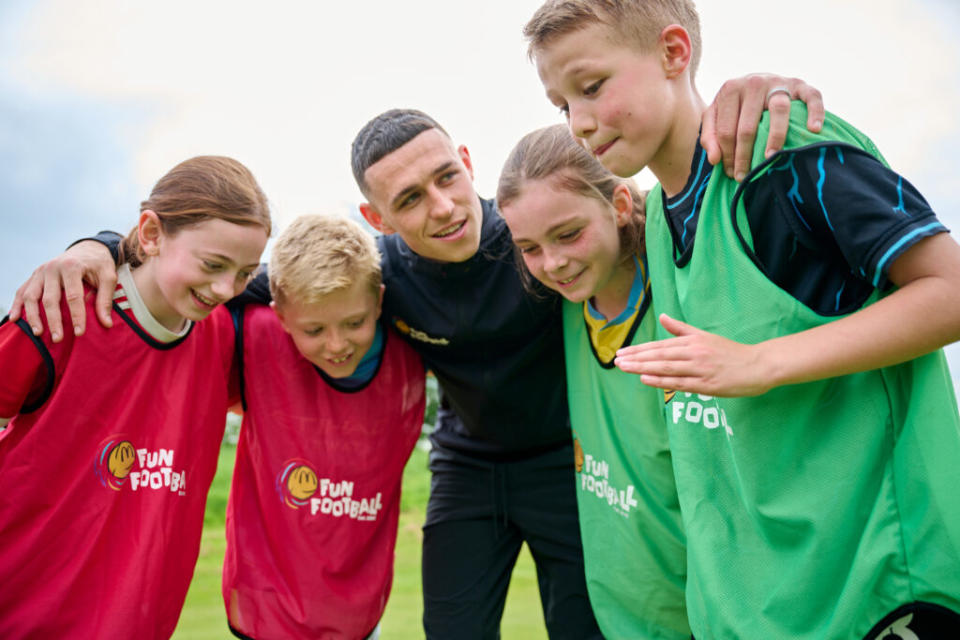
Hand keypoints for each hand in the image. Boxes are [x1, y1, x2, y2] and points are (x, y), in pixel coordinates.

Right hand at [8, 240, 116, 341]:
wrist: (87, 248)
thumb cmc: (99, 264)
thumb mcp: (108, 277)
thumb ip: (105, 299)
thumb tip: (106, 323)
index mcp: (72, 267)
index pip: (73, 296)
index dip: (76, 316)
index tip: (79, 333)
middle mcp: (52, 268)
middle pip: (50, 299)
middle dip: (54, 321)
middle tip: (58, 339)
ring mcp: (40, 271)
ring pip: (31, 296)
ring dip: (33, 316)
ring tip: (38, 333)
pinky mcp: (34, 276)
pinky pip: (22, 291)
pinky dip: (17, 305)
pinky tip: (15, 319)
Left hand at [614, 314, 773, 396]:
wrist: (758, 365)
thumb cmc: (729, 352)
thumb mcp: (704, 336)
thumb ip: (681, 328)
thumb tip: (663, 317)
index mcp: (692, 341)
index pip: (660, 345)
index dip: (639, 349)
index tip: (622, 352)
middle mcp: (694, 353)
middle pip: (659, 355)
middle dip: (636, 358)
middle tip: (616, 360)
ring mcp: (700, 369)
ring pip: (666, 368)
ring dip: (643, 367)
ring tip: (624, 367)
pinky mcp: (707, 385)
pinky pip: (680, 382)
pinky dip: (661, 381)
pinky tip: (645, 379)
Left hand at [701, 74, 823, 181]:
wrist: (757, 81)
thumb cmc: (735, 106)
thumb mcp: (715, 116)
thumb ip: (709, 136)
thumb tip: (714, 160)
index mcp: (730, 89)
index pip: (727, 130)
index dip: (727, 155)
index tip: (731, 174)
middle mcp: (753, 83)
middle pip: (748, 126)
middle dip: (745, 155)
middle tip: (746, 177)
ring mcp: (778, 82)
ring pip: (778, 110)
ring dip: (775, 137)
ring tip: (770, 158)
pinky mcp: (800, 84)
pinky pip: (811, 96)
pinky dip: (815, 112)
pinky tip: (813, 129)